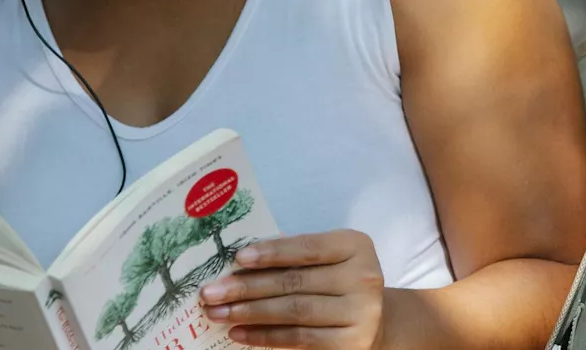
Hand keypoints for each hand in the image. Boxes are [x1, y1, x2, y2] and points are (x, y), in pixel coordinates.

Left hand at [200, 230, 385, 349]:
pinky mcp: (350, 344)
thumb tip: (240, 263)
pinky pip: (299, 339)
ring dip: (250, 313)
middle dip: (247, 287)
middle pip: (295, 282)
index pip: (307, 248)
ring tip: (219, 313)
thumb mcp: (329, 258)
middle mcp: (363, 277)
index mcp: (355, 246)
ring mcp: (360, 313)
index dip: (272, 253)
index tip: (237, 258)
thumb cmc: (339, 280)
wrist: (374, 319)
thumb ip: (296, 256)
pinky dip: (265, 336)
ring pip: (294, 311)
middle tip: (211, 292)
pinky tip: (240, 333)